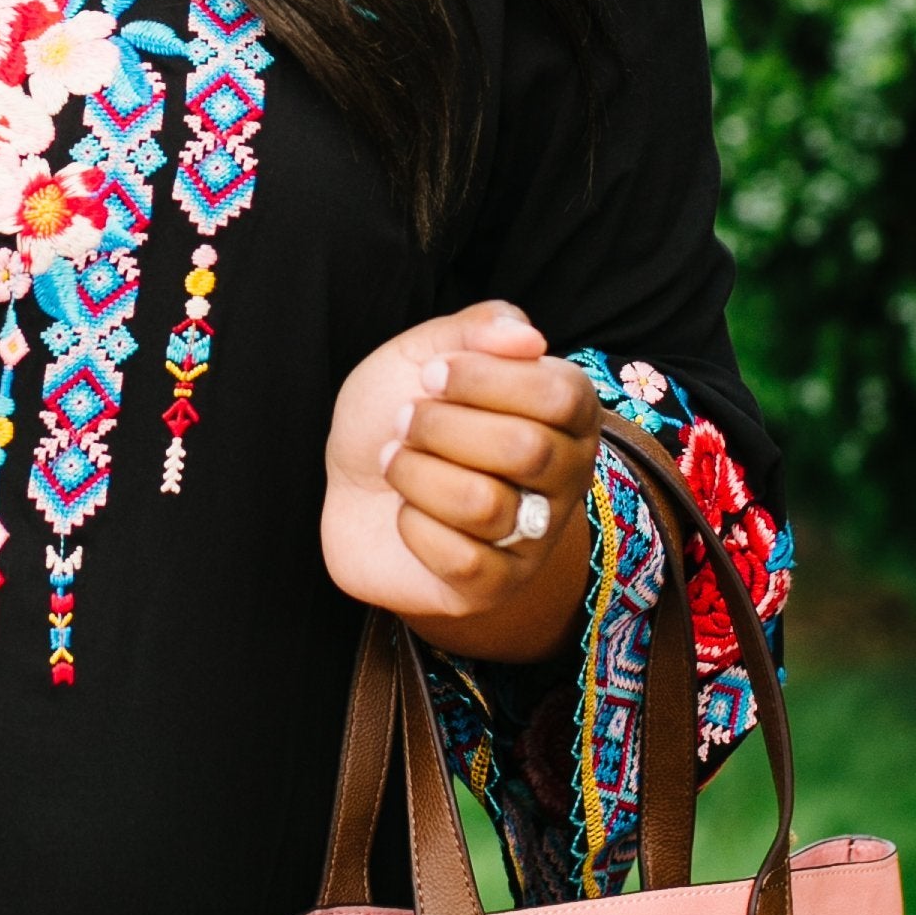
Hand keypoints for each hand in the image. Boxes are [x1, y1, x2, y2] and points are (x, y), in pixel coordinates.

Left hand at [320, 301, 599, 658]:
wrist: (350, 482)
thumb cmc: (398, 412)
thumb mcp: (424, 352)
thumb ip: (476, 328)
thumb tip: (528, 337)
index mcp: (565, 411)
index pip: (561, 393)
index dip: (487, 379)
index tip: (432, 375)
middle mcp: (566, 475)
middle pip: (526, 451)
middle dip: (442, 428)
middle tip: (405, 421)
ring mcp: (535, 536)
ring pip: (486, 505)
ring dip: (417, 474)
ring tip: (396, 463)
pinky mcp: (496, 586)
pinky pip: (463, 560)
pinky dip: (413, 527)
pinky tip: (405, 513)